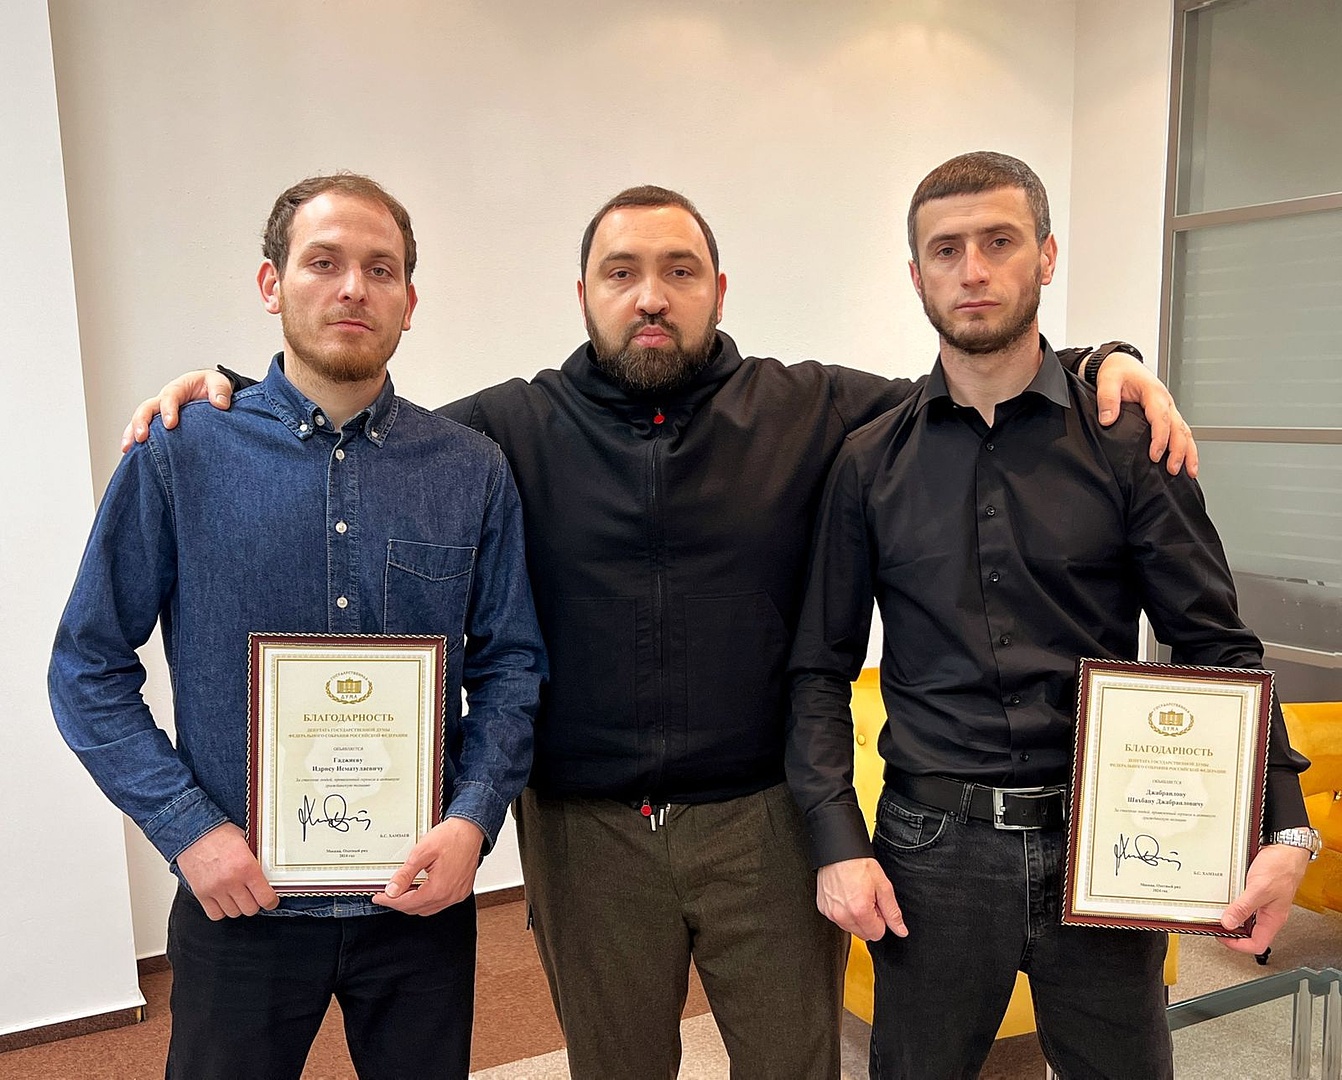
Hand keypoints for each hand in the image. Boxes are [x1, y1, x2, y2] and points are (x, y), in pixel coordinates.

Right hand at [120, 369, 233, 451]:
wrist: (211, 393)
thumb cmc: (212, 387)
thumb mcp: (219, 382)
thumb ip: (221, 390)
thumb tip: (221, 404)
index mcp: (178, 389)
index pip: (170, 396)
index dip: (168, 409)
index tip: (170, 424)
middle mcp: (164, 400)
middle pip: (146, 408)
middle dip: (142, 422)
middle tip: (142, 437)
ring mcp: (159, 413)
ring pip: (140, 420)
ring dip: (132, 433)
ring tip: (128, 449)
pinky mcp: (159, 425)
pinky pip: (145, 432)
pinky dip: (136, 442)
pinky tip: (132, 455)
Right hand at [176, 822, 278, 919]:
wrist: (193, 832)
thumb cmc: (219, 834)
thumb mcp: (247, 842)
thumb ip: (256, 861)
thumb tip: (266, 876)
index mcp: (247, 867)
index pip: (265, 897)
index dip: (270, 902)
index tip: (270, 901)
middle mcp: (231, 881)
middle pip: (250, 909)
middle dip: (254, 903)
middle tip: (253, 896)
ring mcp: (215, 889)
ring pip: (233, 913)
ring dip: (238, 906)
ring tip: (237, 896)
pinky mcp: (201, 893)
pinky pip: (215, 914)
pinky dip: (221, 910)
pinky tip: (223, 900)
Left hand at [372, 816, 484, 915]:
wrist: (471, 829)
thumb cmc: (452, 837)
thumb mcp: (422, 852)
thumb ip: (406, 874)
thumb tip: (393, 890)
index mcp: (439, 889)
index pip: (407, 903)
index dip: (390, 901)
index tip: (379, 897)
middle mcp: (450, 896)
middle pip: (417, 909)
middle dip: (400, 903)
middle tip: (387, 894)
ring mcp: (457, 894)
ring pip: (428, 908)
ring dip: (413, 903)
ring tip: (402, 891)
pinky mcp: (461, 890)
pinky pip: (440, 903)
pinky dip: (427, 899)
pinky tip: (420, 890)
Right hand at [815, 857, 907, 940]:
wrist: (838, 852)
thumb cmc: (858, 864)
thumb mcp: (883, 886)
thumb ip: (893, 912)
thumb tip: (900, 930)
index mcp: (859, 911)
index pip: (877, 934)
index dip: (881, 920)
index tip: (877, 905)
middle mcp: (842, 915)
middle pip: (864, 934)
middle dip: (869, 920)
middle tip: (867, 899)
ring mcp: (830, 913)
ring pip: (850, 928)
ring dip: (856, 917)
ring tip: (856, 896)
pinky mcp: (823, 908)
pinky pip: (838, 919)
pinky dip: (844, 911)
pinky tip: (846, 895)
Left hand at [1093, 351, 1198, 477]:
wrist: (1121, 364)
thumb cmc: (1117, 371)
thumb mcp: (1108, 380)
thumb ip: (1107, 399)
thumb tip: (1107, 419)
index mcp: (1153, 393)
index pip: (1161, 418)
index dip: (1160, 438)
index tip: (1154, 455)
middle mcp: (1166, 401)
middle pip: (1178, 428)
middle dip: (1179, 450)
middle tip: (1173, 469)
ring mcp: (1169, 408)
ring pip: (1185, 431)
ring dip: (1188, 452)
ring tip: (1189, 472)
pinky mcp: (1167, 414)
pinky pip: (1181, 431)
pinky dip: (1187, 447)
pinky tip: (1187, 462)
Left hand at [1219, 843, 1310, 953]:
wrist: (1286, 846)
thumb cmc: (1281, 866)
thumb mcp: (1259, 888)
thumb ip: (1244, 907)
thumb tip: (1228, 923)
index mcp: (1273, 918)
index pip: (1256, 944)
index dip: (1238, 945)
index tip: (1222, 937)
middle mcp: (1268, 913)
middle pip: (1249, 932)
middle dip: (1231, 930)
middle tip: (1216, 924)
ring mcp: (1263, 902)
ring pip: (1245, 916)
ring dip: (1230, 914)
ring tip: (1217, 910)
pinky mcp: (1257, 890)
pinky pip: (1243, 901)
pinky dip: (1232, 900)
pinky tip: (1224, 895)